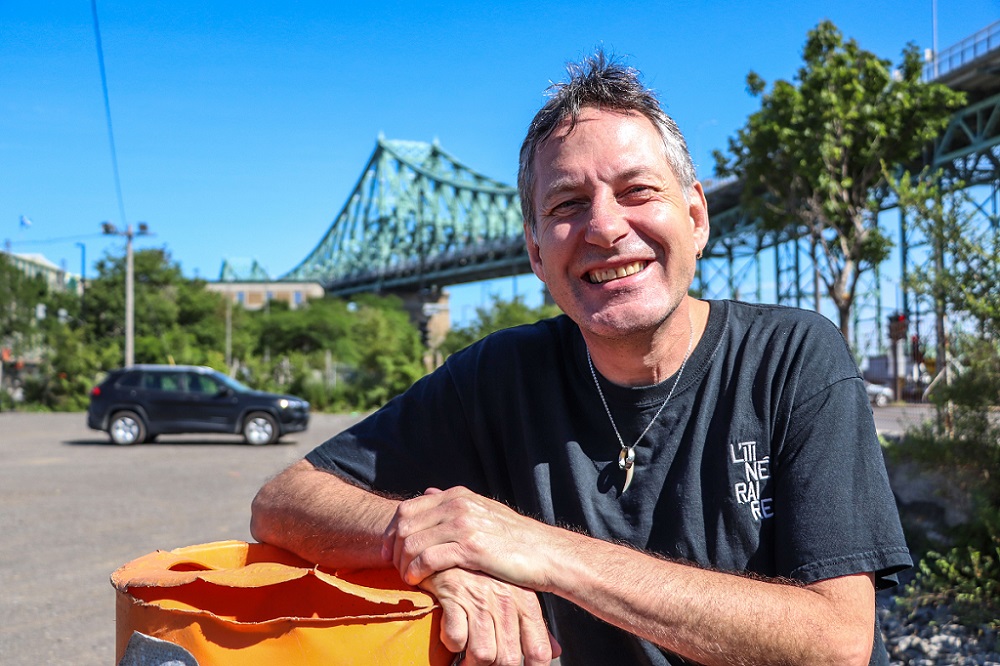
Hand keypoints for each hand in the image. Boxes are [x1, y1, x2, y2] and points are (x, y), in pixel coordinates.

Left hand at [382, 486, 554, 588]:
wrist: (545, 553)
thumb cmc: (512, 539)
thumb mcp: (482, 511)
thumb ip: (452, 503)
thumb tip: (426, 491)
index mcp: (457, 495)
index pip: (408, 508)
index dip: (392, 531)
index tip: (389, 552)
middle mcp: (458, 505)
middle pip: (405, 525)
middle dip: (393, 548)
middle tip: (393, 568)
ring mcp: (464, 525)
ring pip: (412, 542)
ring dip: (402, 563)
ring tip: (406, 577)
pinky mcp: (471, 548)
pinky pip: (428, 558)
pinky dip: (416, 571)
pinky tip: (417, 582)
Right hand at [420, 568, 560, 665]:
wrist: (451, 543)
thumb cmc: (483, 572)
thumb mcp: (514, 592)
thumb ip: (534, 624)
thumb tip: (554, 652)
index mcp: (525, 600)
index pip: (538, 650)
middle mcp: (506, 599)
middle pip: (509, 659)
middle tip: (484, 663)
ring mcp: (480, 598)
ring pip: (483, 654)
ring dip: (471, 660)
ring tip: (466, 655)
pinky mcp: (454, 595)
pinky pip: (456, 639)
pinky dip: (452, 643)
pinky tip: (451, 632)